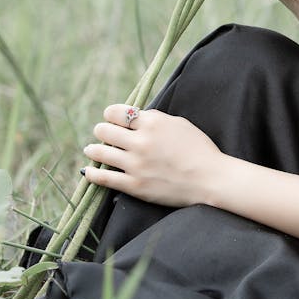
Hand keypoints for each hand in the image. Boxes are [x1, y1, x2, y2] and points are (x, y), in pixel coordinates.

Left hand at [82, 104, 222, 207]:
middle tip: (102, 133)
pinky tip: (88, 171)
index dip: (110, 114)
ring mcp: (136, 164)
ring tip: (91, 150)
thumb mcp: (180, 124)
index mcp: (152, 123)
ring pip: (100, 152)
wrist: (210, 179)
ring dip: (93, 150)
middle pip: (105, 130)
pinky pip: (104, 178)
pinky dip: (92, 174)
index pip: (117, 112)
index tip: (110, 117)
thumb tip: (136, 117)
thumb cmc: (199, 149)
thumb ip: (156, 118)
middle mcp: (141, 141)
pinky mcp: (134, 185)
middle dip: (102, 130)